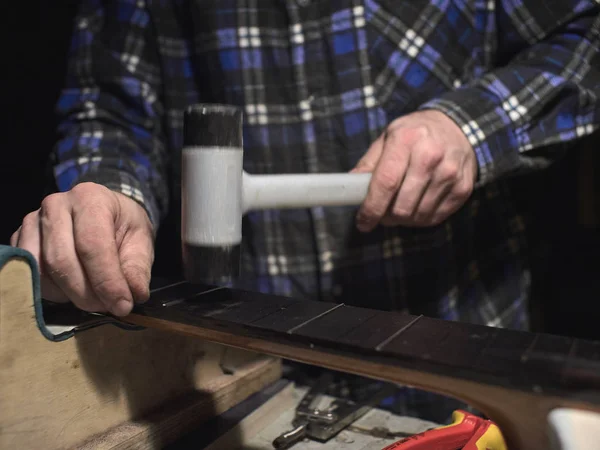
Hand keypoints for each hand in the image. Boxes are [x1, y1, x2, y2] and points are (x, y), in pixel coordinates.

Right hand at [11, 183, 154, 316]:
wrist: (104, 213)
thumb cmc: (123, 226)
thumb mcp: (141, 242)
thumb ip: (137, 268)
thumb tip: (135, 294)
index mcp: (90, 198)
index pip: (92, 245)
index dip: (107, 281)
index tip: (122, 306)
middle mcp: (56, 205)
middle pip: (62, 260)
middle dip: (87, 293)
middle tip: (108, 307)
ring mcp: (32, 222)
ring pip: (42, 271)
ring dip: (69, 295)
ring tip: (94, 298)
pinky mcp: (20, 240)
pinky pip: (29, 275)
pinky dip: (52, 292)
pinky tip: (72, 291)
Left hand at [352, 110, 476, 229]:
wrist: (458, 128)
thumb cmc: (416, 134)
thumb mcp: (388, 137)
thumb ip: (369, 163)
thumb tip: (350, 189)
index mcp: (407, 139)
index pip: (386, 183)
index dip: (371, 208)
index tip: (363, 222)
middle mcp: (431, 156)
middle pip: (402, 206)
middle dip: (386, 217)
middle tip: (381, 213)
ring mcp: (450, 173)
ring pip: (418, 216)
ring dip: (403, 219)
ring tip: (399, 208)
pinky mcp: (463, 188)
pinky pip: (435, 218)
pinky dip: (421, 219)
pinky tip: (416, 207)